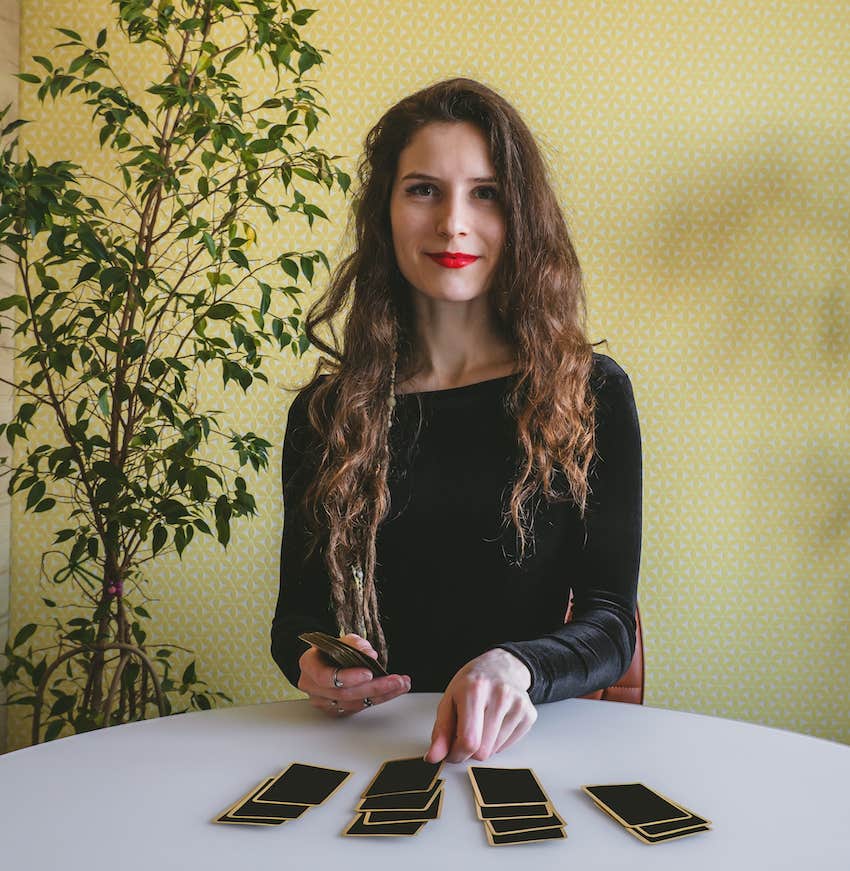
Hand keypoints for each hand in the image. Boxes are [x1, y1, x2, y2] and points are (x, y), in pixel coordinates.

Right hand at [298, 633, 410, 716]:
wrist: (321, 662)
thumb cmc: (329, 650)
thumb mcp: (341, 639)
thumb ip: (354, 643)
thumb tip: (370, 654)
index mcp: (309, 666)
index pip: (326, 676)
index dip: (348, 677)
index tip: (369, 673)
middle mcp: (313, 688)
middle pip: (344, 694)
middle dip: (374, 687)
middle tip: (396, 680)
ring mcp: (323, 702)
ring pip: (354, 704)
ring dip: (381, 694)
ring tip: (401, 684)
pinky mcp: (336, 711)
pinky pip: (358, 708)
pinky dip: (378, 699)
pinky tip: (392, 691)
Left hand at [425, 648, 535, 762]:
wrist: (501, 666)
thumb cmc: (473, 682)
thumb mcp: (449, 699)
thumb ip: (440, 730)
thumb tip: (434, 756)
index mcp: (475, 689)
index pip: (468, 740)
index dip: (456, 754)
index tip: (451, 752)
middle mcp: (500, 695)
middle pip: (482, 750)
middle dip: (469, 749)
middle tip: (465, 732)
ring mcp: (518, 704)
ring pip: (494, 751)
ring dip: (483, 745)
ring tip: (481, 723)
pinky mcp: (529, 714)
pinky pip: (508, 746)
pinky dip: (497, 742)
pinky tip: (495, 723)